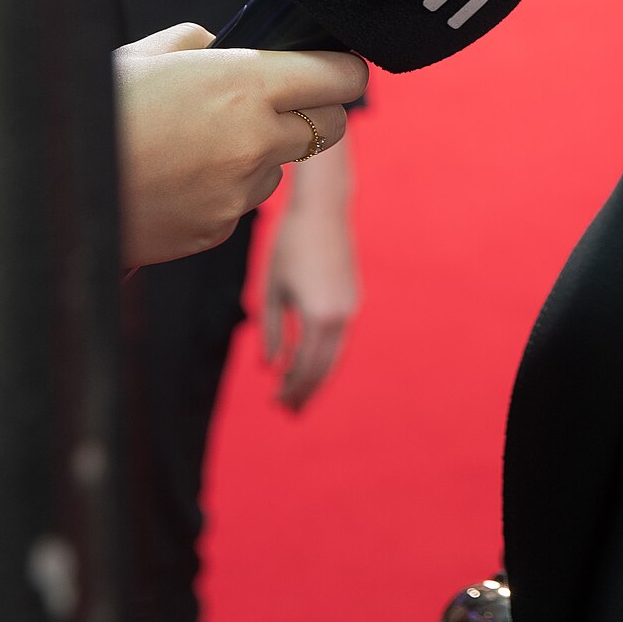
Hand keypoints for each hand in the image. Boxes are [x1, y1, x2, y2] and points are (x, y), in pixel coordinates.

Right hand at [115, 25, 364, 268]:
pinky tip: (173, 179)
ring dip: (259, 155)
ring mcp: (237, 193)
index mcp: (243, 82)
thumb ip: (200, 44)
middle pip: (331, 128)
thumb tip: (226, 49)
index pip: (339, 77)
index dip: (343, 70)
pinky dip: (222, 191)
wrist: (40, 189)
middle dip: (316, 113)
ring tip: (196, 144)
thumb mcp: (146, 54)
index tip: (337, 68)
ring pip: (280, 168)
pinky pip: (239, 204)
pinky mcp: (215, 232)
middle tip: (282, 103)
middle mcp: (253, 140)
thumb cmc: (92, 107)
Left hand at [264, 137, 358, 410]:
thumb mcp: (272, 289)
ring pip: (335, 355)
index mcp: (319, 316)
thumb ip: (270, 330)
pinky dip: (325, 355)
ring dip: (317, 376)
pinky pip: (339, 338)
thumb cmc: (290, 246)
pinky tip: (308, 360)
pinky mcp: (352, 298)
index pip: (305, 365)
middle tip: (289, 411)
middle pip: (325, 367)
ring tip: (299, 394)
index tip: (275, 401)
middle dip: (306, 391)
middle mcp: (341, 316)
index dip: (290, 387)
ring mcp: (351, 307)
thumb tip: (270, 366)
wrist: (323, 210)